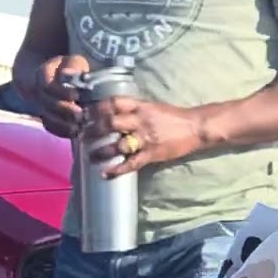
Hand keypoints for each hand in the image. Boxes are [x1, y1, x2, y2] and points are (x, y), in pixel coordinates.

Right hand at [23, 55, 88, 137]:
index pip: (45, 83)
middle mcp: (38, 91)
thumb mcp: (75, 62)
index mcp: (43, 73)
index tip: (77, 95)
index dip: (60, 91)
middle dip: (64, 110)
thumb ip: (72, 66)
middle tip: (82, 114)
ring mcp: (41, 106)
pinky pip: (51, 127)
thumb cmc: (73, 69)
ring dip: (64, 123)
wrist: (62, 77)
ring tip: (81, 125)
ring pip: (47, 117)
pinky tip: (76, 131)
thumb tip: (67, 74)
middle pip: (47, 103)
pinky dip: (63, 131)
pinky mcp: (47, 117)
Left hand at [82, 97, 205, 176]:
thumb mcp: (152, 106)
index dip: (97, 108)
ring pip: (118, 144)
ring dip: (101, 151)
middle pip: (111, 123)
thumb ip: (134, 109)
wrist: (195, 126)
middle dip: (93, 130)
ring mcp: (146, 138)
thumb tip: (114, 112)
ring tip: (89, 156)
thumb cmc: (173, 116)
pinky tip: (106, 174)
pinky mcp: (152, 153)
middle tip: (82, 135)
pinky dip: (118, 169)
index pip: (114, 103)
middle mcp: (140, 120)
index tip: (85, 114)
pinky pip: (132, 162)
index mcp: (141, 106)